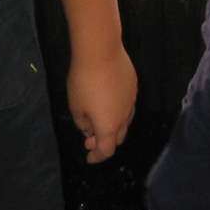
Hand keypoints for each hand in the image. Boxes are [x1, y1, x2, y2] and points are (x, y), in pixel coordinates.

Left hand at [67, 42, 135, 162]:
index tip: (89, 158)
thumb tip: (90, 128)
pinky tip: (105, 100)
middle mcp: (124, 117)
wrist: (101, 51)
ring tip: (98, 119)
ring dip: (112, 126)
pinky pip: (126, 105)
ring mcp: (131, 101)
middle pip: (118, 138)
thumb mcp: (75, 106)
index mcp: (109, 126)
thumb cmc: (83, 81)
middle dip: (104, 142)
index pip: (106, 150)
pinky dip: (116, 110)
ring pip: (124, 121)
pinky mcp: (133, 86)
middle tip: (90, 139)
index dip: (97, 157)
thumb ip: (83, 123)